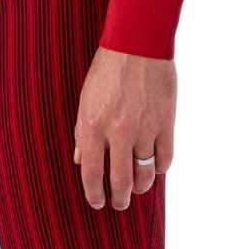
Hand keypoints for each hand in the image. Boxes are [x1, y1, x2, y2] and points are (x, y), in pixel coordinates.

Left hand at [72, 46, 175, 210]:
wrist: (137, 43)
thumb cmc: (107, 70)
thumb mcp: (85, 100)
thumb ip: (82, 133)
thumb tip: (81, 161)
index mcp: (93, 126)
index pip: (92, 174)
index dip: (94, 194)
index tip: (97, 203)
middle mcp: (118, 132)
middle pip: (121, 181)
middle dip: (120, 199)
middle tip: (120, 204)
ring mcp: (145, 129)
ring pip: (146, 174)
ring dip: (141, 187)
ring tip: (138, 189)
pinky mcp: (166, 122)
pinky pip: (165, 158)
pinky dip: (160, 168)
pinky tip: (155, 168)